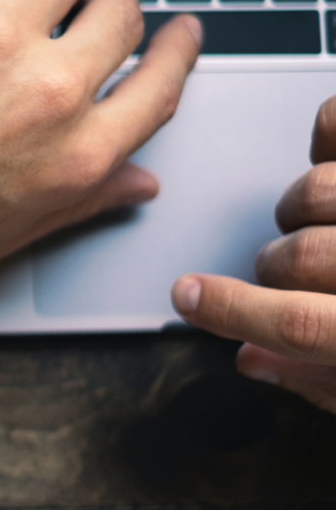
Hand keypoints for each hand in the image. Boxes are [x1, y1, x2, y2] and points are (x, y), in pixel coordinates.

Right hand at [172, 95, 335, 412]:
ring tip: (317, 221)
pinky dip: (329, 130)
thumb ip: (322, 380)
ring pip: (321, 192)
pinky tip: (328, 150)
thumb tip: (252, 360)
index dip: (233, 313)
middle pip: (298, 258)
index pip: (299, 328)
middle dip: (274, 267)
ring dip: (304, 206)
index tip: (187, 296)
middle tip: (279, 271)